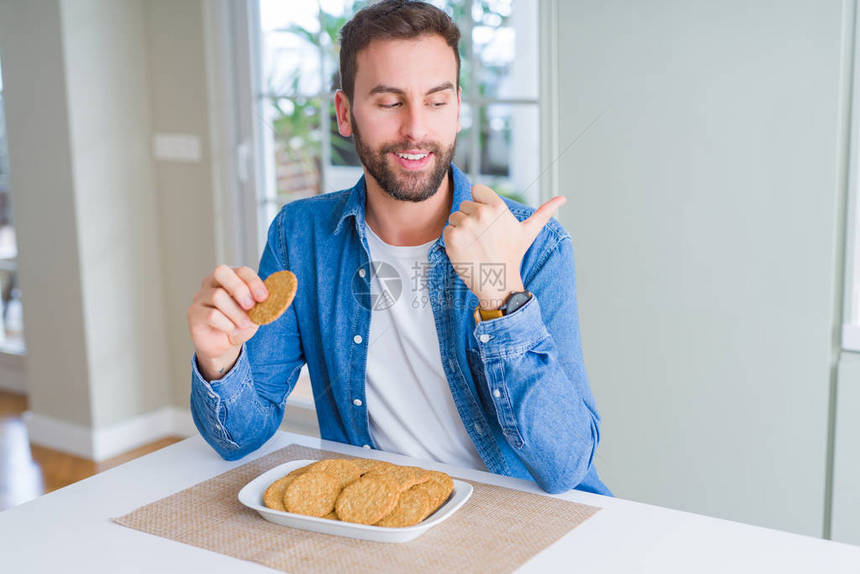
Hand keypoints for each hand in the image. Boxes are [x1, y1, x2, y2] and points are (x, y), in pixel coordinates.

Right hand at [186, 265, 268, 379]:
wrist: (224, 346)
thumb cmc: (240, 324)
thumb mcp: (255, 314)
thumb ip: (262, 306)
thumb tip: (271, 301)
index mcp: (230, 278)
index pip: (241, 271)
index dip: (253, 282)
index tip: (264, 297)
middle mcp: (212, 283)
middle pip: (221, 272)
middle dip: (239, 288)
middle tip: (251, 306)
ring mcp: (200, 297)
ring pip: (218, 296)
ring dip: (236, 313)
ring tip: (243, 325)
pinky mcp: (193, 313)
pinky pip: (211, 315)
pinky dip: (227, 325)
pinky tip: (231, 331)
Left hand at [442, 184, 565, 308]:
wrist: (498, 282)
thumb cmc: (512, 255)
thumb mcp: (528, 231)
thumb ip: (544, 212)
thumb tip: (563, 198)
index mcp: (498, 207)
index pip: (477, 190)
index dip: (480, 205)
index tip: (488, 222)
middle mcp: (482, 213)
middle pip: (465, 205)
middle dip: (471, 220)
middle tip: (483, 238)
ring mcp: (466, 225)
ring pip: (455, 218)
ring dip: (461, 230)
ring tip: (475, 245)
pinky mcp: (453, 238)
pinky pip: (446, 231)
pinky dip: (452, 241)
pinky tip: (466, 251)